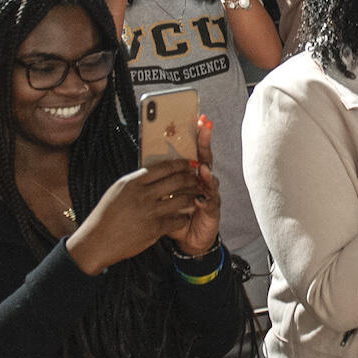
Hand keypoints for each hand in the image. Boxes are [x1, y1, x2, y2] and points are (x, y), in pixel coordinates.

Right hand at [65, 157, 209, 275]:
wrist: (97, 241)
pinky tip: (185, 216)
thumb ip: (136, 181)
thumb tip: (153, 172)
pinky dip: (184, 217)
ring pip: (181, 199)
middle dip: (191, 178)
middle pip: (176, 181)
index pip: (163, 167)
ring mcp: (149, 212)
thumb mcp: (117, 190)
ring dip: (192, 196)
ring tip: (196, 196)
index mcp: (133, 182)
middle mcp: (142, 195)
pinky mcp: (154, 229)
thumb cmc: (106, 215)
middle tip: (197, 179)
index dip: (180, 164)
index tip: (188, 163)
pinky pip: (177, 219)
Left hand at [165, 115, 222, 254]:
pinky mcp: (212, 210)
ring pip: (211, 179)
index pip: (193, 150)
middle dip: (206, 142)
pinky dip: (206, 199)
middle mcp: (202, 180)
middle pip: (206, 157)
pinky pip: (211, 202)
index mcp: (190, 174)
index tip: (198, 118)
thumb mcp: (164, 193)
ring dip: (207, 172)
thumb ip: (160, 177)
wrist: (186, 239)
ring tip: (202, 167)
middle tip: (205, 128)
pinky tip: (201, 197)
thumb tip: (145, 155)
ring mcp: (210, 194)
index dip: (196, 135)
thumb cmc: (173, 213)